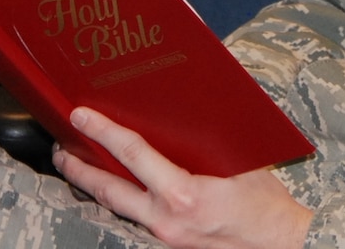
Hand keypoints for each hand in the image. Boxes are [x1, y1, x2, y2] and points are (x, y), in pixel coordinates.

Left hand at [54, 107, 312, 248]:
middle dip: (79, 168)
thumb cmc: (267, 204)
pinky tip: (117, 189)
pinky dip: (121, 202)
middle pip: (108, 190)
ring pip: (117, 209)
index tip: (80, 115)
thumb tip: (178, 110)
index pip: (132, 155)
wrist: (283, 246)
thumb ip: (203, 142)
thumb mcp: (237, 161)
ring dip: (95, 187)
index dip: (103, 132)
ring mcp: (165, 238)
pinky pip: (137, 219)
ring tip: (77, 167)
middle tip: (60, 149)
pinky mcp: (170, 246)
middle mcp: (166, 220)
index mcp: (183, 195)